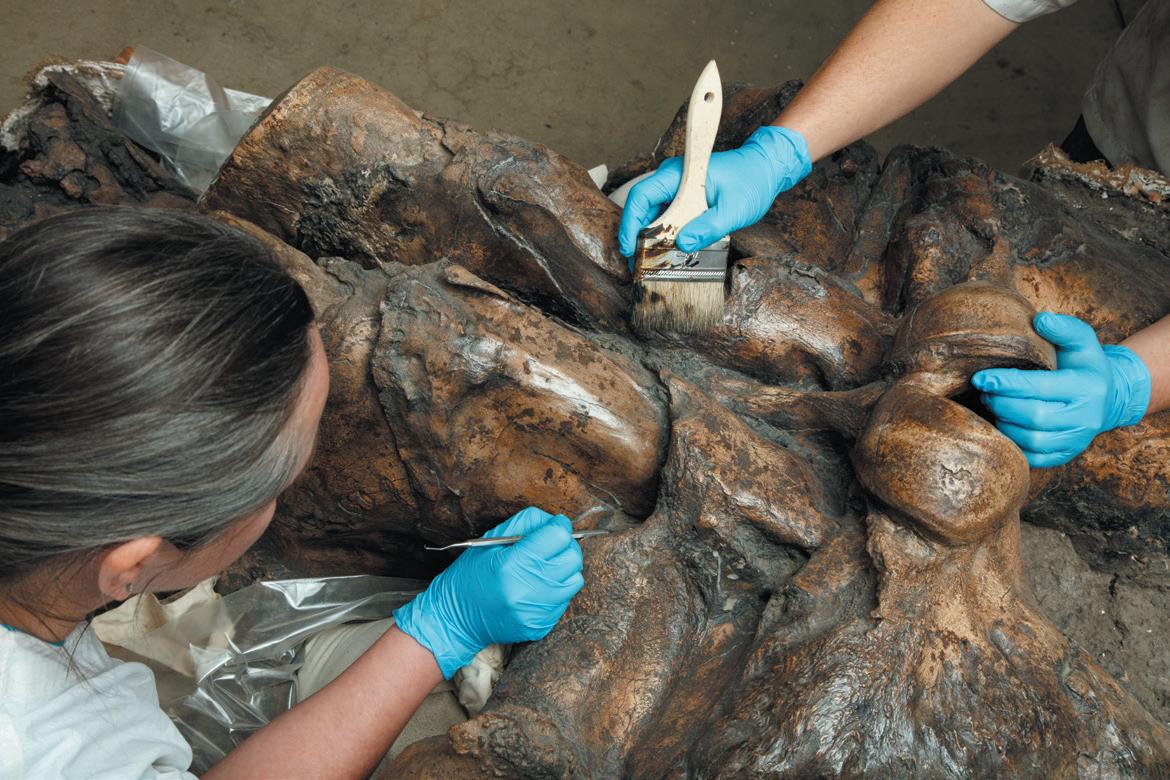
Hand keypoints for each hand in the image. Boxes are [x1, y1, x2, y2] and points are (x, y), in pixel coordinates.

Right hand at [393, 507, 584, 677]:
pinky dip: (556, 589)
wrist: (456, 618)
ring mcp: (535, 612)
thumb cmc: (471, 575)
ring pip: (574, 579)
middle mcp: (526, 591)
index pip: (558, 537)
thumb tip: (557, 521)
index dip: (558, 526)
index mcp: (511, 565)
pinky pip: (565, 600)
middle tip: (550, 546)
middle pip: (572, 557)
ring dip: (563, 569)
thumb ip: (526, 524)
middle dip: (565, 546)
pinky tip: (536, 587)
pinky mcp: (540, 626)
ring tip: (543, 568)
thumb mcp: (490, 541)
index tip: (554, 526)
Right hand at [618, 125, 811, 261]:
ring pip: (654, 216)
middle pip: (643, 209)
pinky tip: (666, 254)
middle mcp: (673, 180)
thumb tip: (684, 245)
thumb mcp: (734, 209)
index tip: (629, 248)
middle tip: (637, 266)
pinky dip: (665, 237)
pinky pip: (668, 218)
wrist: (766, 168)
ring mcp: (678, 190)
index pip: (642, 196)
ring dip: (650, 240)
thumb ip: (709, 227)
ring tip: (648, 266)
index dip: (631, 223)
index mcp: (679, 174)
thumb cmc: (752, 181)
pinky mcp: (685, 200)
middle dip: (637, 238)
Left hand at [972, 312, 1150, 467]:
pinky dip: (1012, 442)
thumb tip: (1039, 319)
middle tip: (984, 391)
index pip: (1040, 388)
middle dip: (1001, 403)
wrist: (1108, 396)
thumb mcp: (1081, 340)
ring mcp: (1077, 440)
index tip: (980, 377)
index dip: (1006, 383)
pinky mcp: (1066, 454)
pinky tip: (1001, 424)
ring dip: (1003, 423)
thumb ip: (1063, 327)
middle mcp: (1086, 417)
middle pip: (1033, 417)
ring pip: (1031, 439)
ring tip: (991, 405)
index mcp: (1087, 387)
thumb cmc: (1084, 364)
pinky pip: (1033, 457)